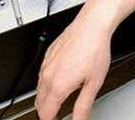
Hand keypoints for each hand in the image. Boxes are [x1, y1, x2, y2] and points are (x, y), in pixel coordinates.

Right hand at [35, 0, 134, 119]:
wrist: (92, 24)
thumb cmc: (95, 48)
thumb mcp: (94, 83)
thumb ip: (83, 106)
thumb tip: (79, 119)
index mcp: (57, 85)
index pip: (46, 115)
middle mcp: (47, 75)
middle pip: (39, 105)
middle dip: (48, 112)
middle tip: (60, 114)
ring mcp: (45, 65)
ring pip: (39, 90)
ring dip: (47, 98)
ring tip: (62, 99)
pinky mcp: (47, 56)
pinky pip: (41, 76)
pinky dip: (47, 83)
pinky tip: (61, 80)